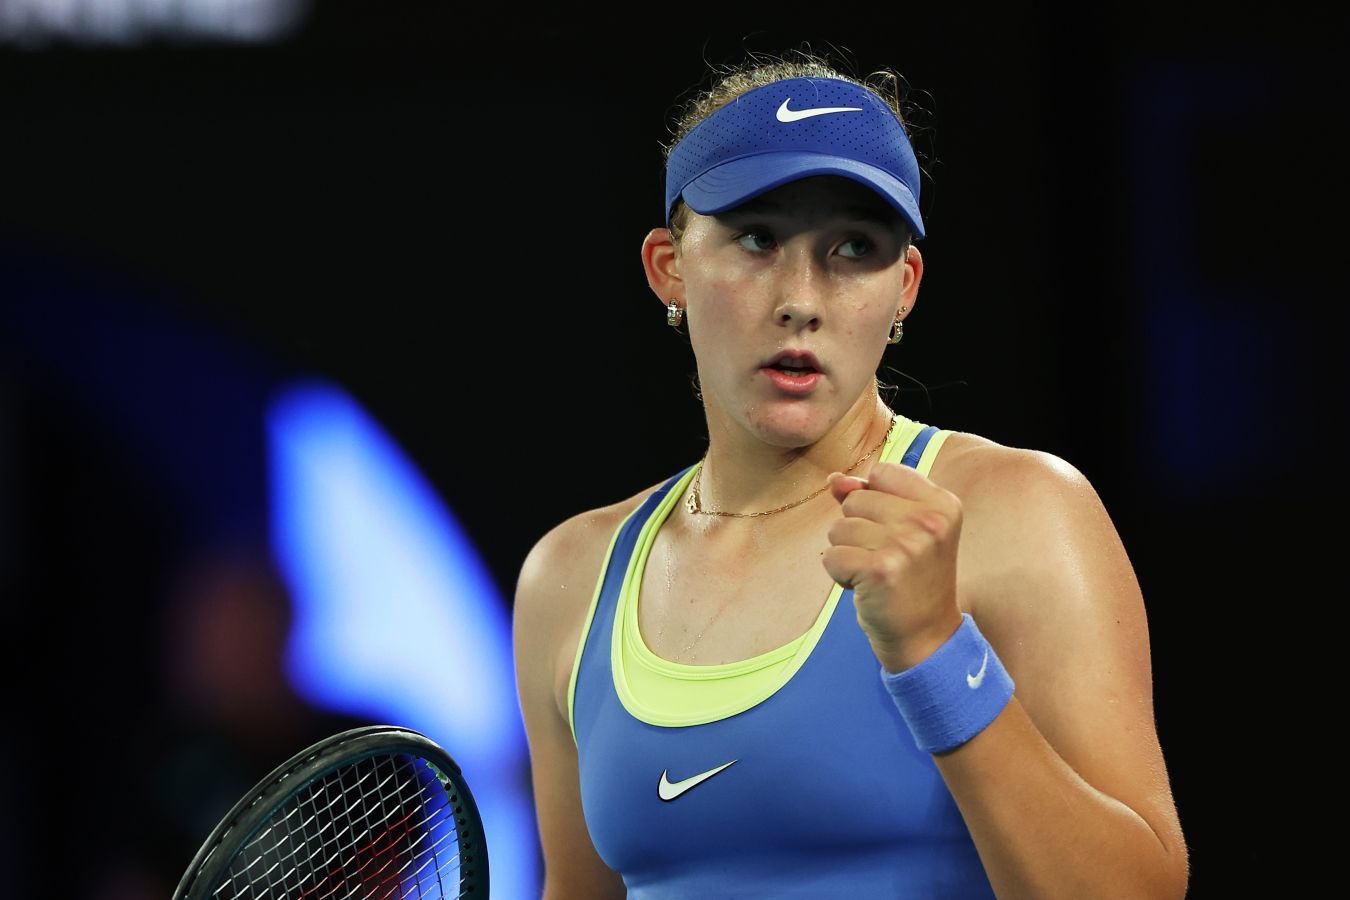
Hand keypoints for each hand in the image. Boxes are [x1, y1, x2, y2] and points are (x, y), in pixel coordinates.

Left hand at [822, 461, 965, 672]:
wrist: (926, 636)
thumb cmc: (912, 579)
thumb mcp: (904, 529)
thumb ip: (870, 495)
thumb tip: (834, 479)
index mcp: (942, 503)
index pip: (882, 472)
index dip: (875, 500)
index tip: (895, 529)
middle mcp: (928, 520)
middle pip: (855, 499)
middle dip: (858, 529)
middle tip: (887, 558)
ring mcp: (906, 544)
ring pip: (839, 527)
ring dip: (848, 553)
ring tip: (877, 573)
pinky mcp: (881, 570)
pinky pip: (831, 556)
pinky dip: (840, 574)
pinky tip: (866, 587)